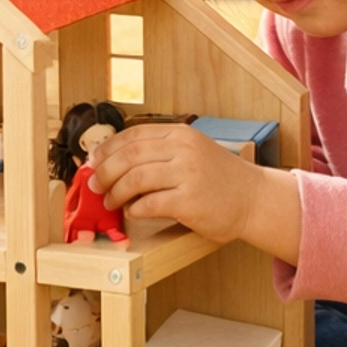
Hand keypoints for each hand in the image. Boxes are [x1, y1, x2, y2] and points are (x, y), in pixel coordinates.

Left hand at [92, 124, 302, 260]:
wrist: (252, 198)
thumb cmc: (219, 179)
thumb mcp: (192, 152)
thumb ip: (161, 152)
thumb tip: (115, 160)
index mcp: (181, 134)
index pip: (134, 134)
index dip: (108, 148)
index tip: (93, 160)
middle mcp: (183, 149)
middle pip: (129, 155)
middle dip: (105, 171)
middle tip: (95, 184)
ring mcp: (187, 174)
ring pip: (134, 179)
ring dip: (115, 192)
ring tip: (111, 201)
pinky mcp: (189, 201)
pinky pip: (149, 204)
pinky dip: (134, 209)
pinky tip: (132, 212)